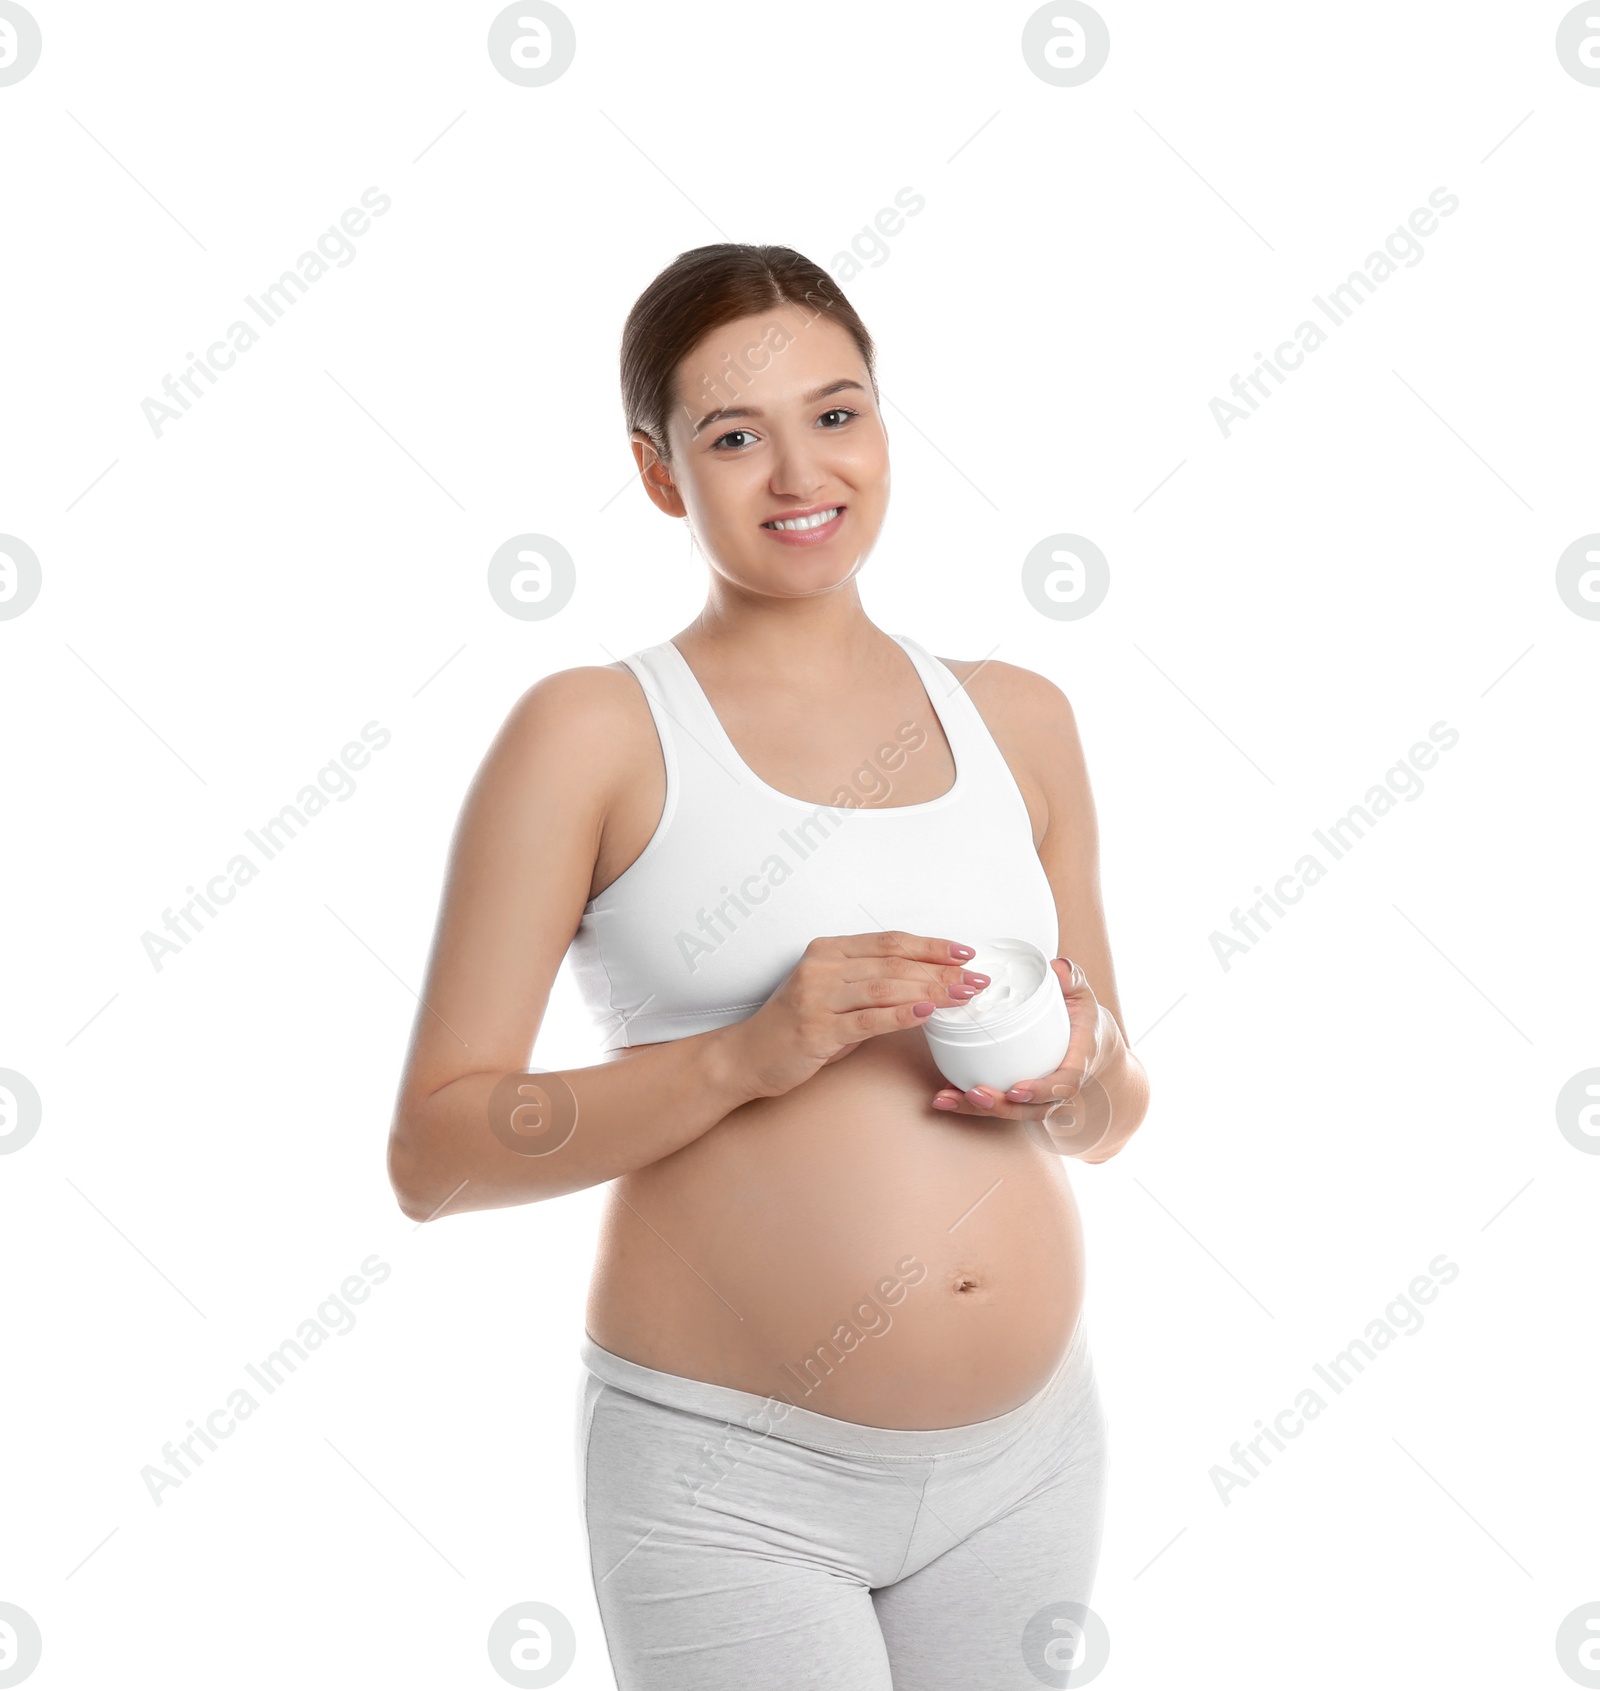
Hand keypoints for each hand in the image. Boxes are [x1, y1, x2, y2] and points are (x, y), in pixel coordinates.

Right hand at [721, 930, 990, 1100]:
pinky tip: (925, 1013)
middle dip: (941, 971)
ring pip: (886, 988)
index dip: (931, 946)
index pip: (890, 942)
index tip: (965, 953)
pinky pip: (867, 1019)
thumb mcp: (832, 996)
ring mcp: (817, 997)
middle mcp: (822, 968)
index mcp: (828, 951)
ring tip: (962, 996)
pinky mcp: (816, 1029)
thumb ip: (871, 986)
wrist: (747, 1056)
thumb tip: (929, 985)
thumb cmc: (794, 1027)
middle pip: (894, 963)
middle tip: (975, 979)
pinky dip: (900, 1015)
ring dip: (930, 991)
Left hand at [929, 957, 1125, 1157]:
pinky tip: (943, 1097)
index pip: (1063, 1084)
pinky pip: (994, 1104)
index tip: (1017, 1089)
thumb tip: (1058, 967)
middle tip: (975, 1093)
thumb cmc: (1080, 1017)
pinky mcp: (1016, 1094)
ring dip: (976, 1109)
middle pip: (1030, 1109)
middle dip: (1001, 1106)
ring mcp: (1035, 1095)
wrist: (1087, 1040)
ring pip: (1009, 1112)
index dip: (1040, 1091)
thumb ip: (1071, 978)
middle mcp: (1055, 1085)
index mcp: (1075, 1062)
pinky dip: (967, 1104)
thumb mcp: (1080, 994)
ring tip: (947, 1098)